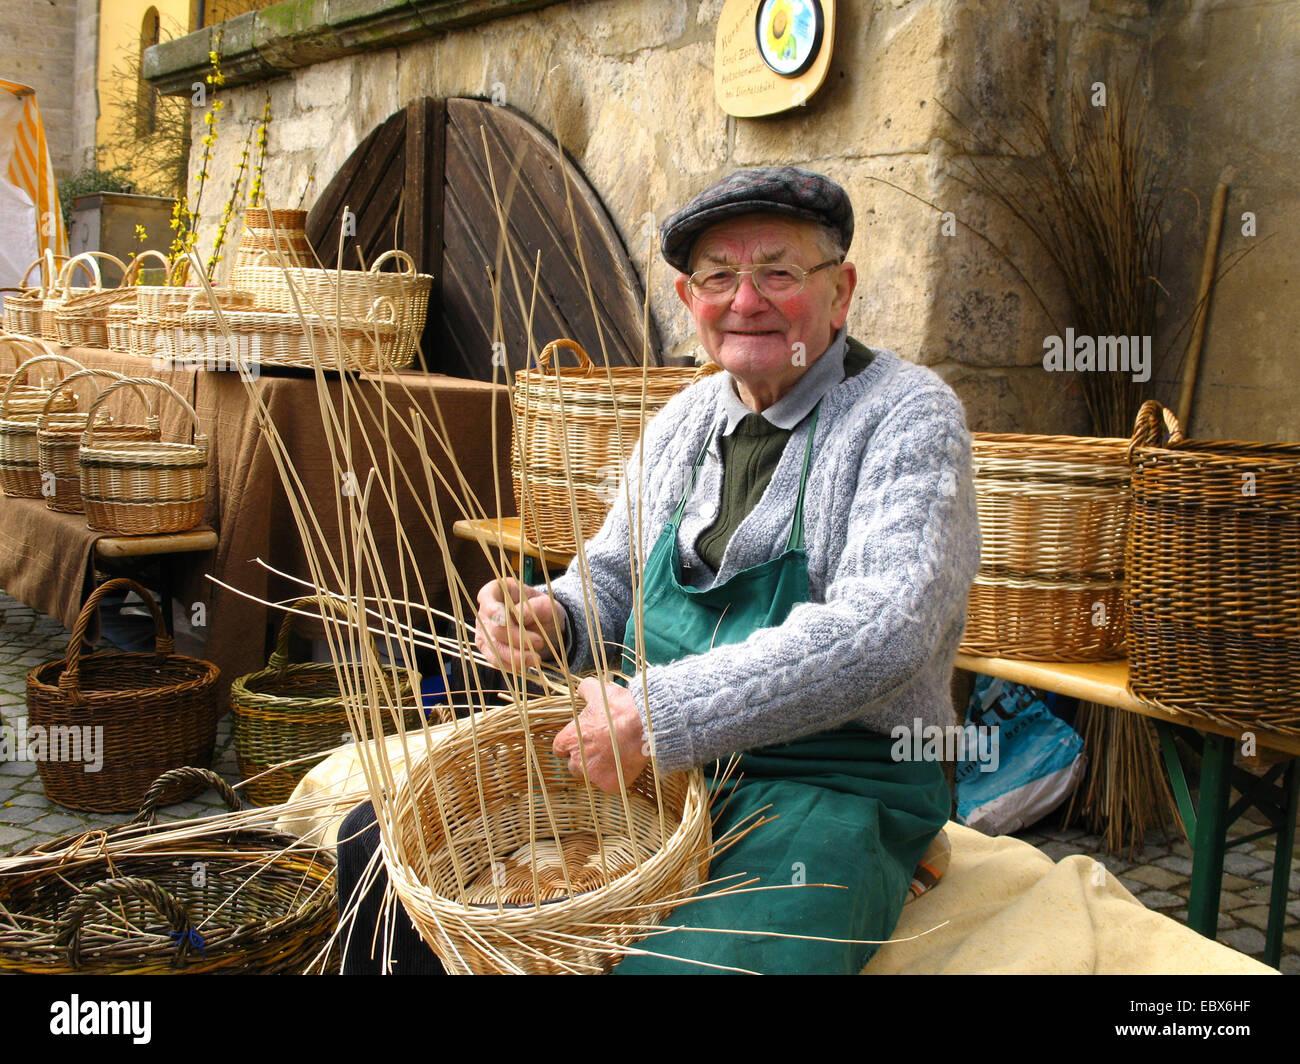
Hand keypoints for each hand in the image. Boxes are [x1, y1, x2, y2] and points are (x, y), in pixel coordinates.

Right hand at [474, 577, 567, 671]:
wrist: (544, 626)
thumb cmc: (543, 609)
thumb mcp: (548, 604)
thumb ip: (536, 606)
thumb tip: (519, 614)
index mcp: (497, 590)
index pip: (486, 596)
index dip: (493, 609)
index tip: (506, 620)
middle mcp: (485, 610)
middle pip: (494, 628)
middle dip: (517, 638)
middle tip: (539, 642)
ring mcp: (484, 630)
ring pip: (494, 648)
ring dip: (515, 657)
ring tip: (536, 659)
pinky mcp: (488, 648)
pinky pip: (495, 660)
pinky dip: (511, 665)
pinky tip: (526, 665)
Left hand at [553, 676, 647, 793]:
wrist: (644, 726)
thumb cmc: (619, 709)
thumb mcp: (599, 691)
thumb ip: (585, 690)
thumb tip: (582, 689)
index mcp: (570, 738)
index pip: (559, 747)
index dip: (571, 743)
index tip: (582, 739)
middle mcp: (577, 760)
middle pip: (574, 765)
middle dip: (584, 758)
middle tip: (602, 748)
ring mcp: (593, 775)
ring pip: (591, 776)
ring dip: (598, 769)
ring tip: (615, 757)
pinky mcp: (610, 785)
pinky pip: (610, 785)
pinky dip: (616, 778)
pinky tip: (625, 765)